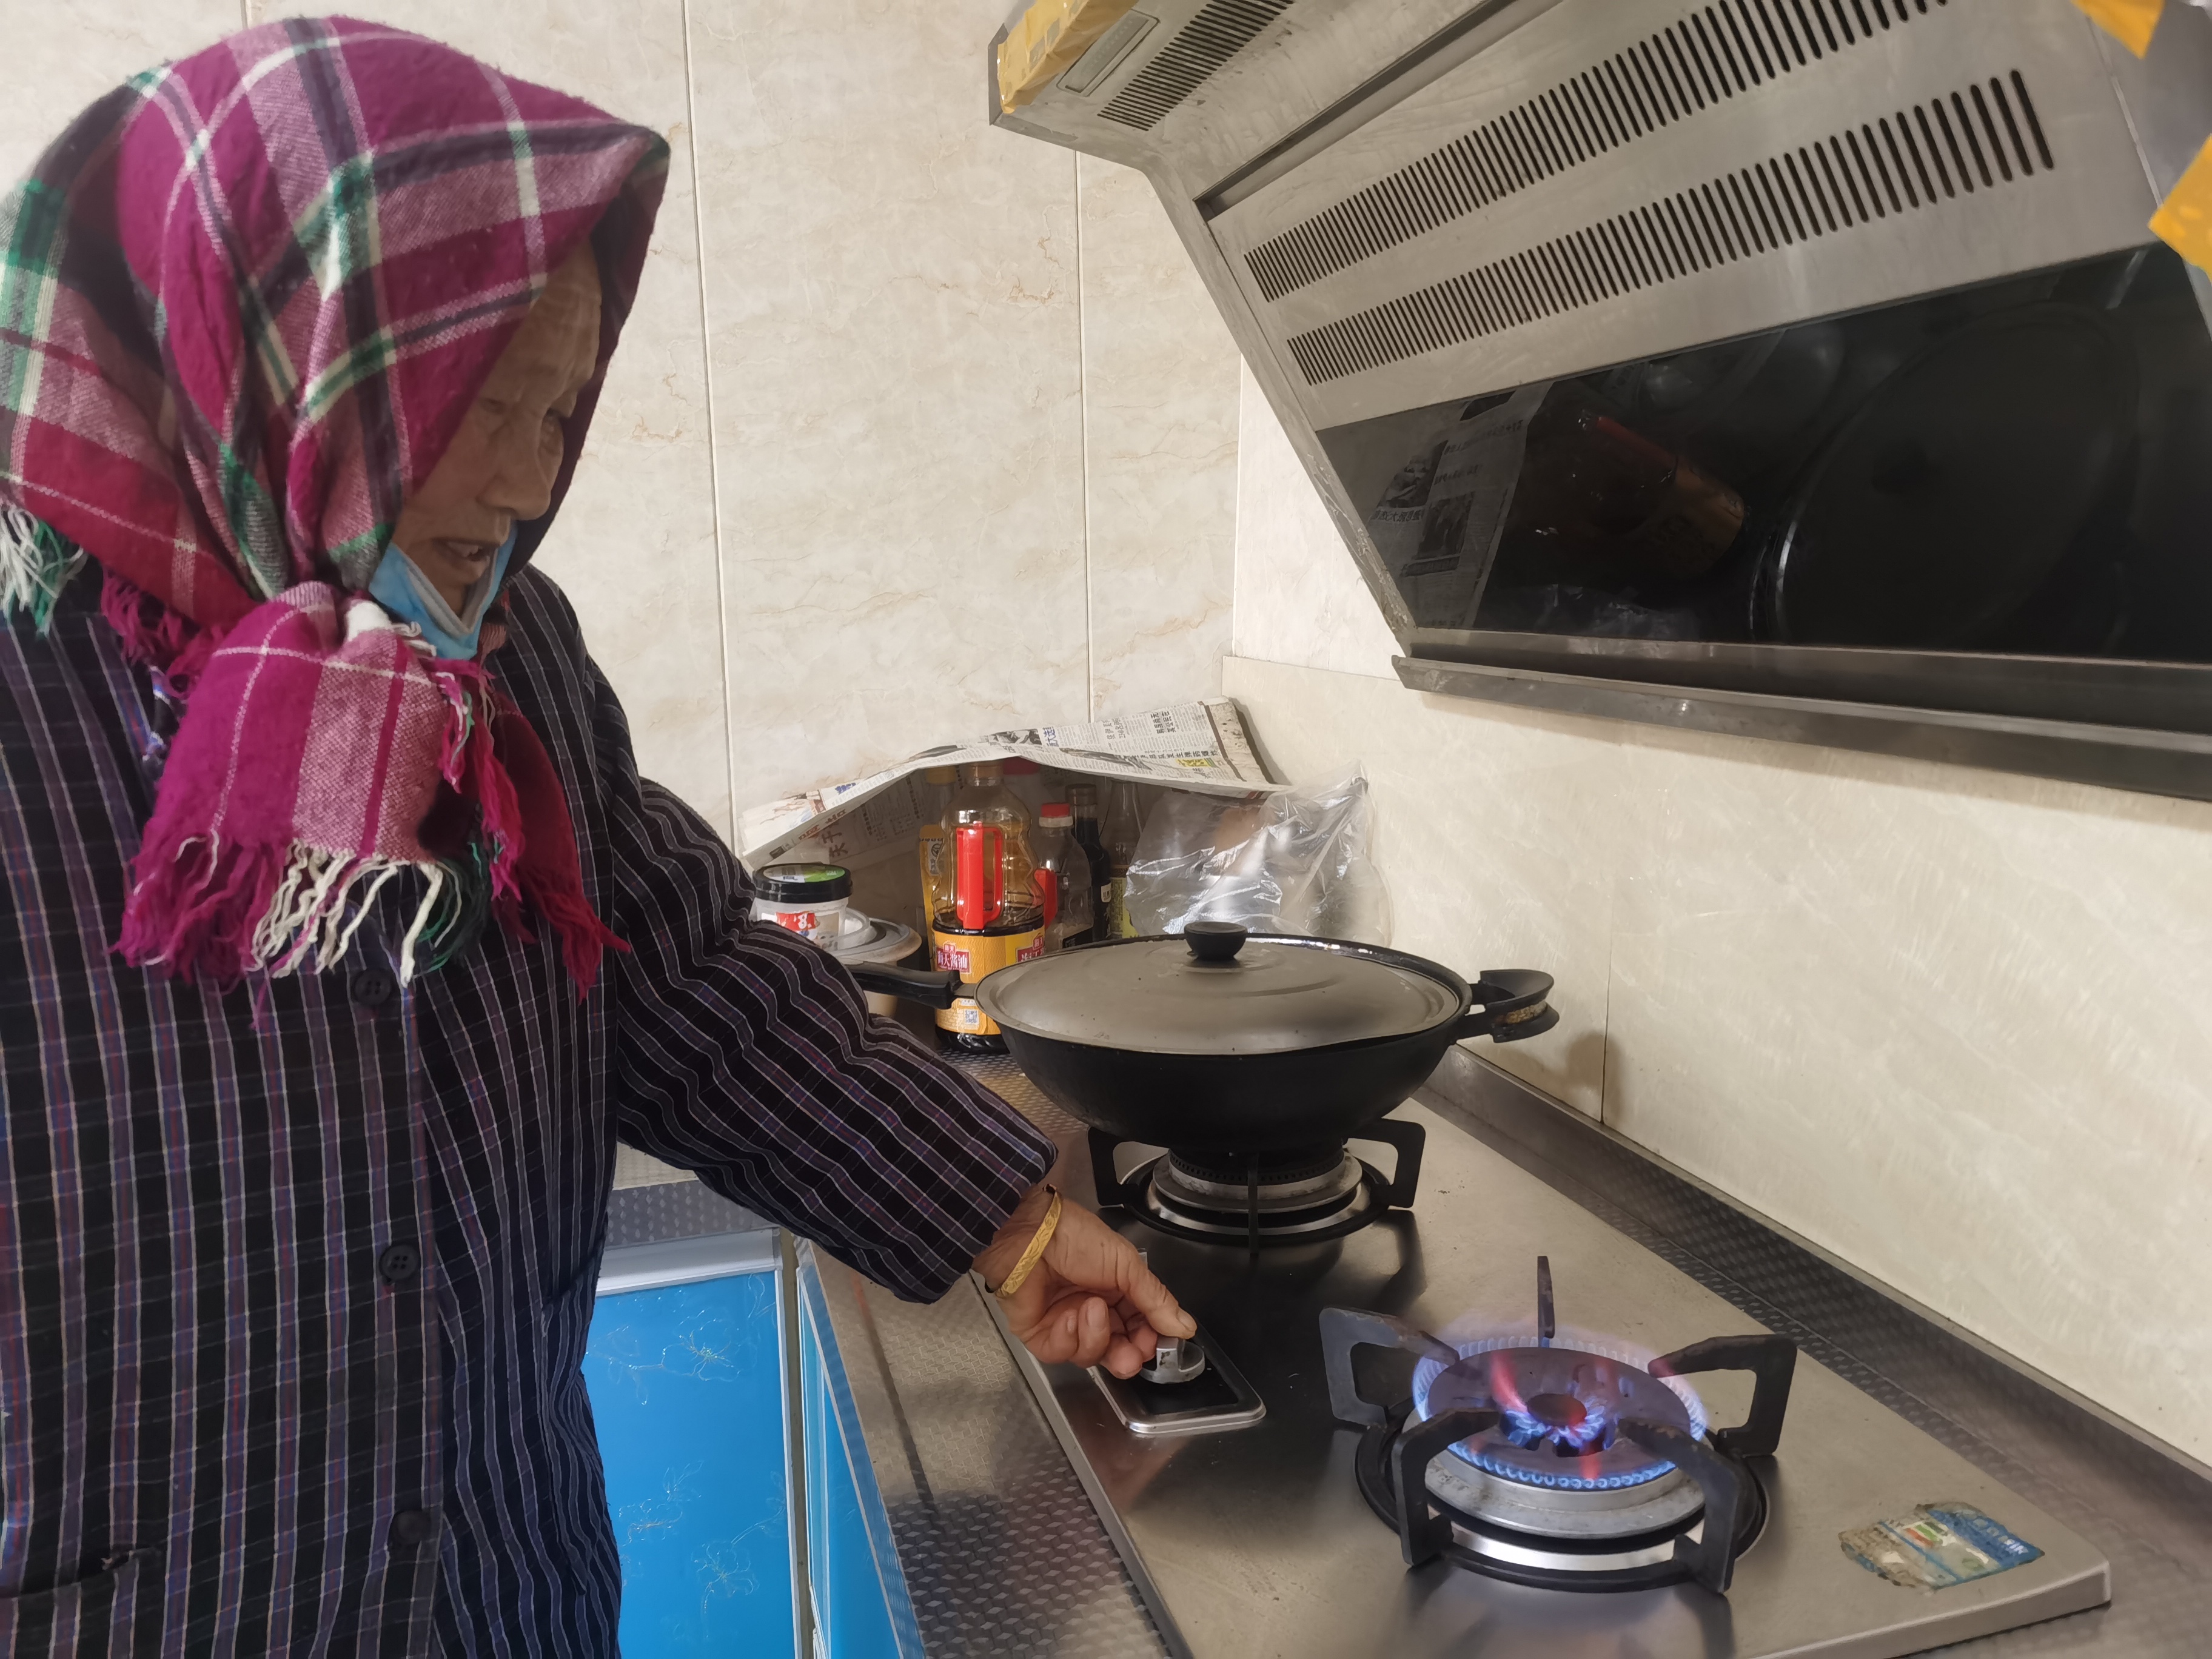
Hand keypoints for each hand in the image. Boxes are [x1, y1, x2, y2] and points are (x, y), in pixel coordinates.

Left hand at [976, 1186, 1196, 1378]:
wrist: (1031, 1233)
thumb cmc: (1075, 1237)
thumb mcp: (1127, 1264)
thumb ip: (1155, 1300)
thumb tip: (1185, 1327)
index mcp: (1116, 1293)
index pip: (1140, 1328)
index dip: (1149, 1341)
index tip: (1159, 1343)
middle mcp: (1093, 1311)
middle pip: (1117, 1351)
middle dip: (1127, 1355)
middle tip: (1133, 1352)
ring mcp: (1066, 1324)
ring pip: (1092, 1356)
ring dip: (1097, 1336)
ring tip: (1093, 1307)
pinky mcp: (1040, 1334)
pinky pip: (1061, 1353)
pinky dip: (1069, 1337)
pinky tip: (1069, 1315)